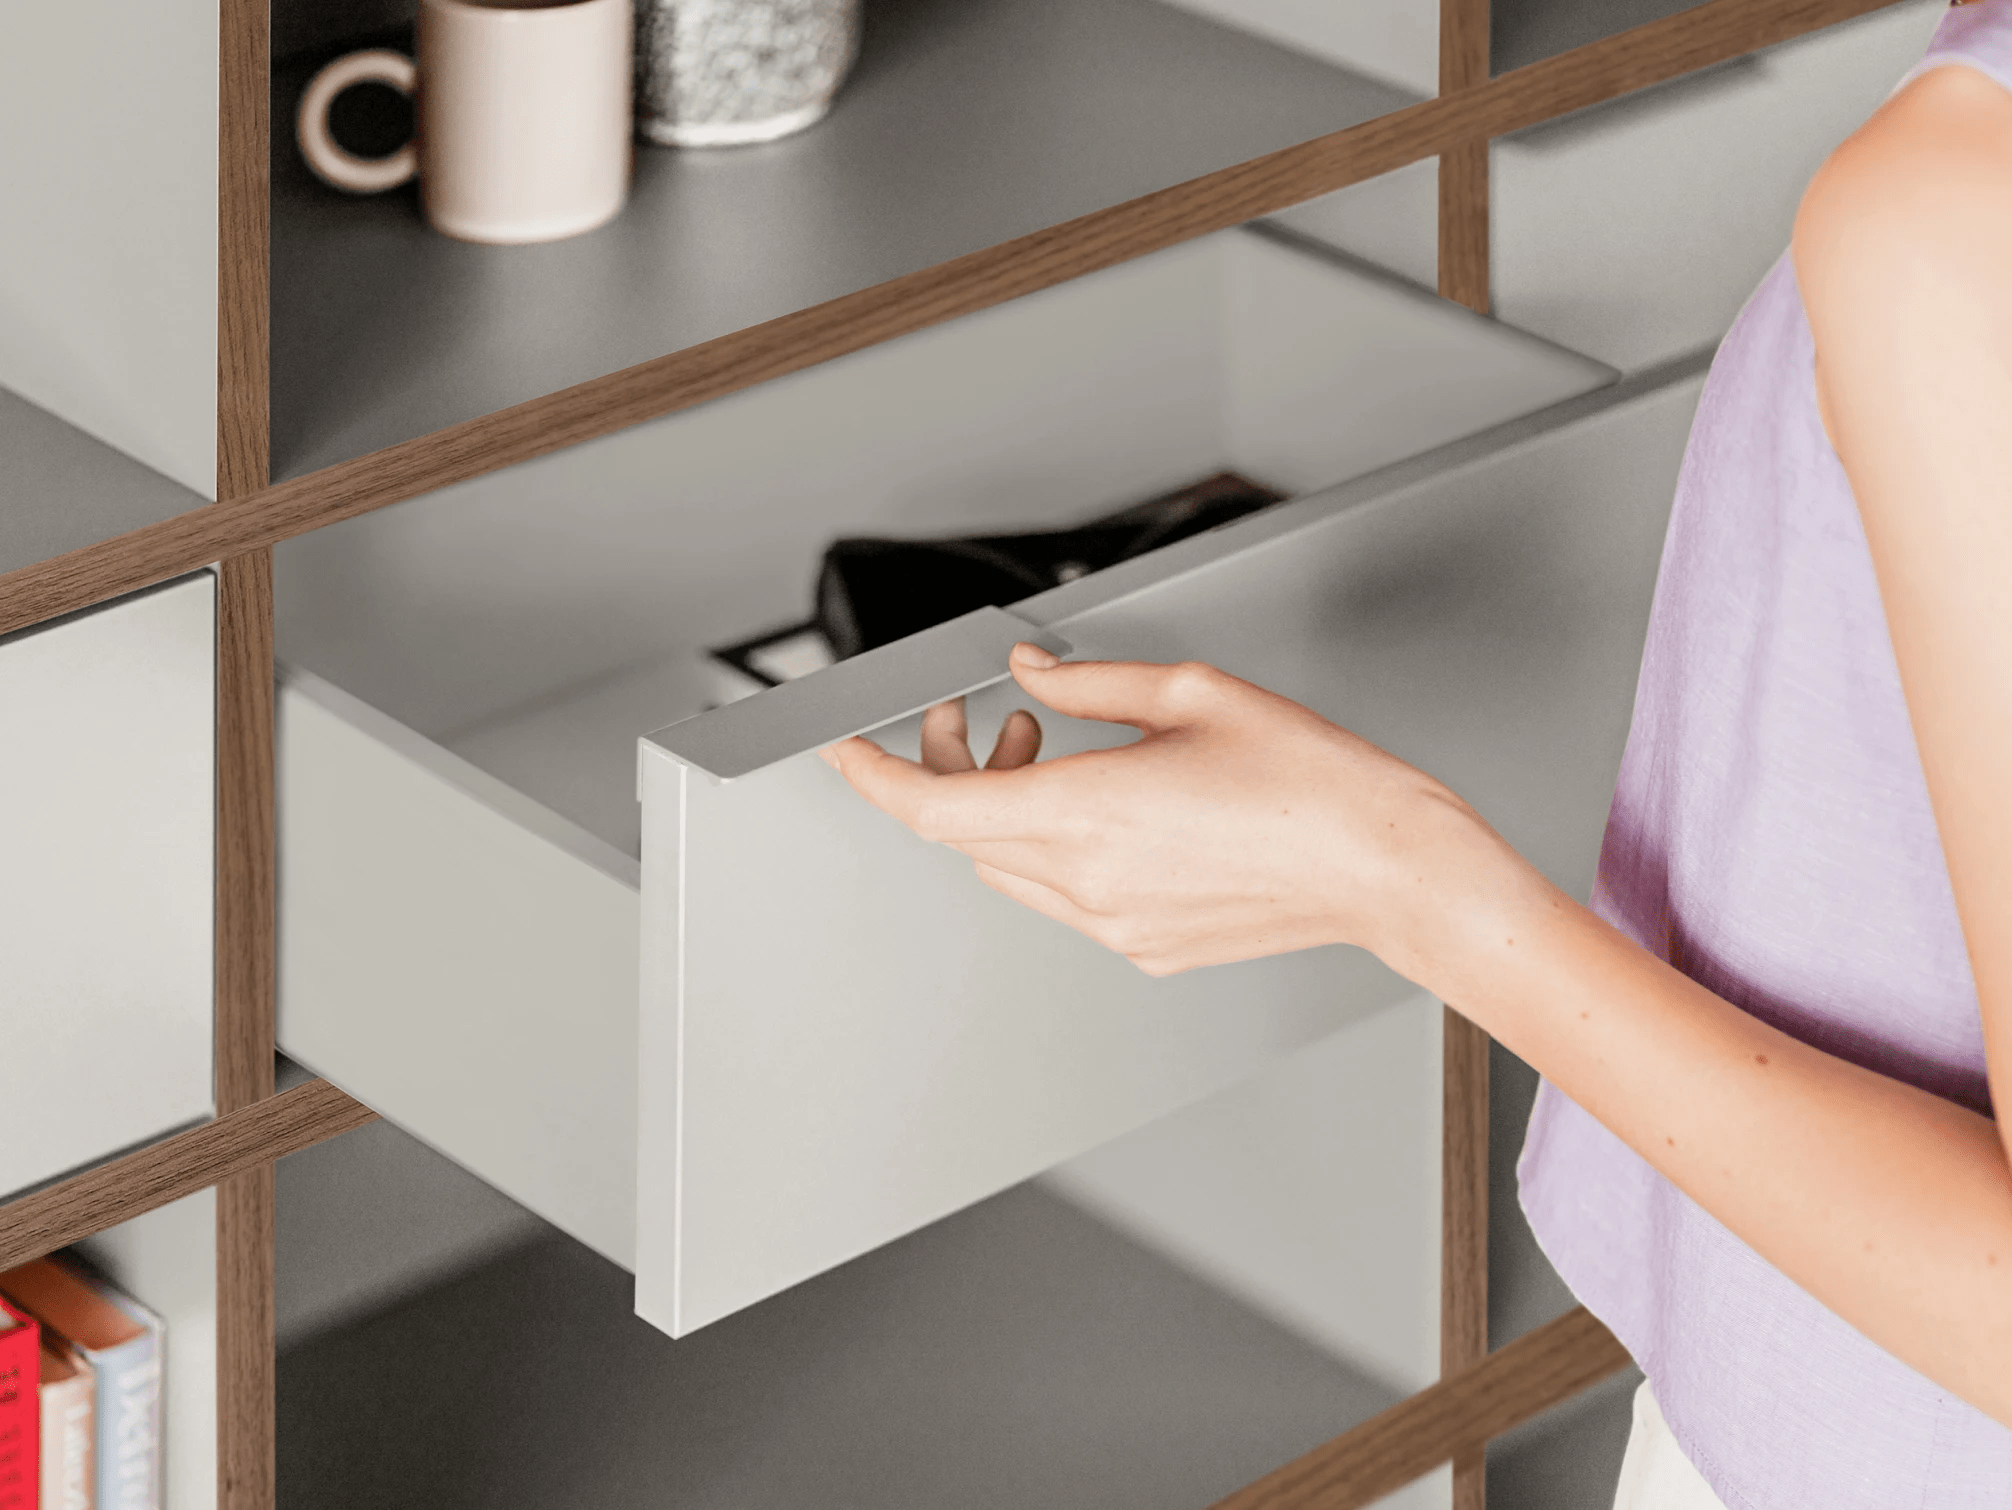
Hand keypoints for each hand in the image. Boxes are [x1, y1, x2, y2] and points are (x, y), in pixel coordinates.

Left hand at [821, 642, 1529, 978]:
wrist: (1389, 868)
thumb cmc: (1316, 784)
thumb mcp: (1194, 694)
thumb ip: (1092, 682)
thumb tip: (1034, 674)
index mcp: (1091, 812)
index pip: (935, 807)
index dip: (876, 776)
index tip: (847, 748)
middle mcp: (1090, 882)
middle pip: (965, 834)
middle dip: (952, 769)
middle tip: (986, 717)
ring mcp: (1114, 927)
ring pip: (1007, 868)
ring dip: (1005, 808)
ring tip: (1053, 749)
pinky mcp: (1145, 949)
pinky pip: (1063, 898)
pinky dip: (1053, 847)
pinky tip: (1104, 804)